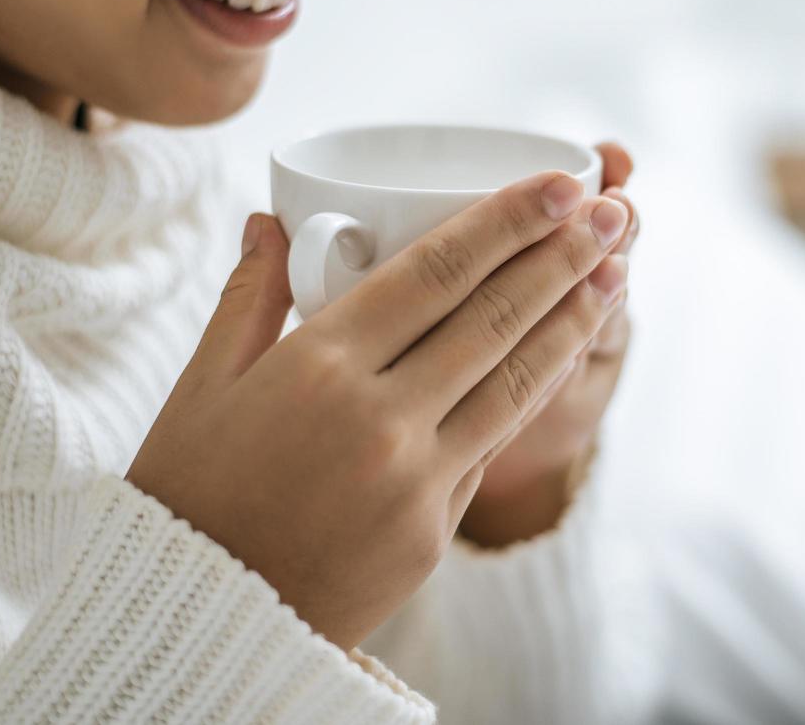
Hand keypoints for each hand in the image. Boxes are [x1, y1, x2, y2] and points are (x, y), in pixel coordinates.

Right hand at [126, 168, 628, 652]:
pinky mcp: (434, 530)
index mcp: (317, 368)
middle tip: (612, 211)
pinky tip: (561, 351)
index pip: (437, 272)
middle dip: (563, 256)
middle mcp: (380, 419)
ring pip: (514, 381)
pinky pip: (492, 442)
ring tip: (616, 270)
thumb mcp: (200, 386)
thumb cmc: (188, 494)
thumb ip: (248, 296)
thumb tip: (271, 218)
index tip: (557, 182)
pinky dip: (533, 389)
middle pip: (493, 318)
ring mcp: (416, 481)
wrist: (199, 622)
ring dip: (573, 319)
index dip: (506, 221)